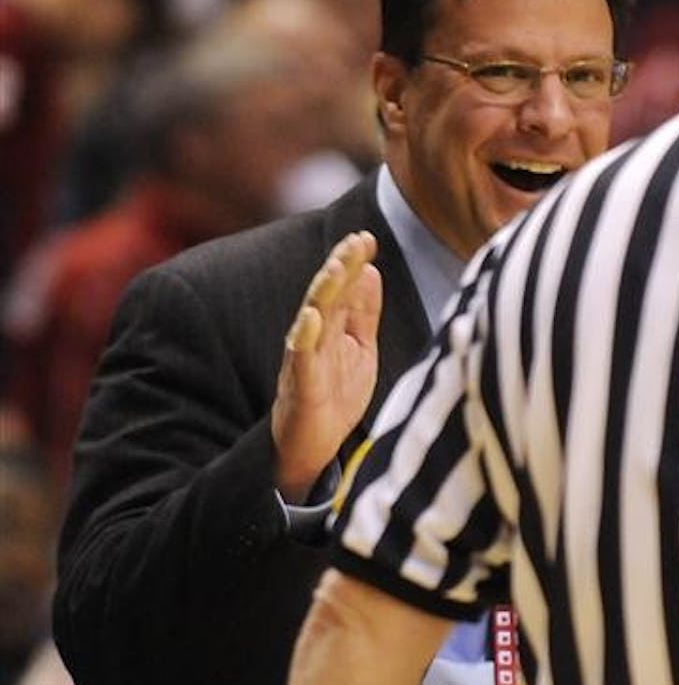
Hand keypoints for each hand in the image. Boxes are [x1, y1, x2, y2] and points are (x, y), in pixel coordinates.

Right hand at [272, 231, 381, 501]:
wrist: (311, 447)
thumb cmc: (334, 395)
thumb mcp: (360, 349)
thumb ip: (364, 313)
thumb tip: (371, 270)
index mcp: (333, 328)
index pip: (342, 287)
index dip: (353, 262)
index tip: (367, 237)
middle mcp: (316, 338)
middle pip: (326, 296)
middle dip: (339, 266)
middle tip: (355, 241)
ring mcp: (305, 360)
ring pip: (311, 320)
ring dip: (322, 292)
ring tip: (336, 268)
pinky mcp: (301, 387)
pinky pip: (300, 359)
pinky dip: (305, 338)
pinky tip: (311, 318)